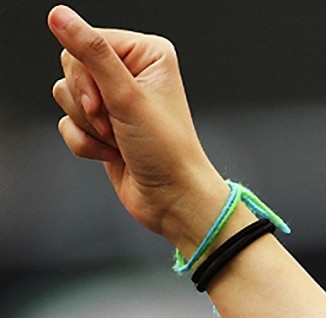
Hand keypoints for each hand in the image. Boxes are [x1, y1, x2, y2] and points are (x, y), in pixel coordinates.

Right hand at [47, 5, 231, 252]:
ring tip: (118, 140)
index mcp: (146, 53)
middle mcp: (131, 71)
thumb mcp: (126, 96)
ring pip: (65, 96)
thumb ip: (91, 52)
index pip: (85, 41)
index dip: (86, 76)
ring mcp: (115, 98)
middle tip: (115, 124)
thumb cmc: (165, 150)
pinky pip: (67, 123)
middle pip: (71, 68)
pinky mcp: (102, 124)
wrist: (173, 198)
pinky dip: (85, 143)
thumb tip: (59, 15)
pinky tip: (112, 153)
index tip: (108, 102)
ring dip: (88, 125)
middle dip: (88, 103)